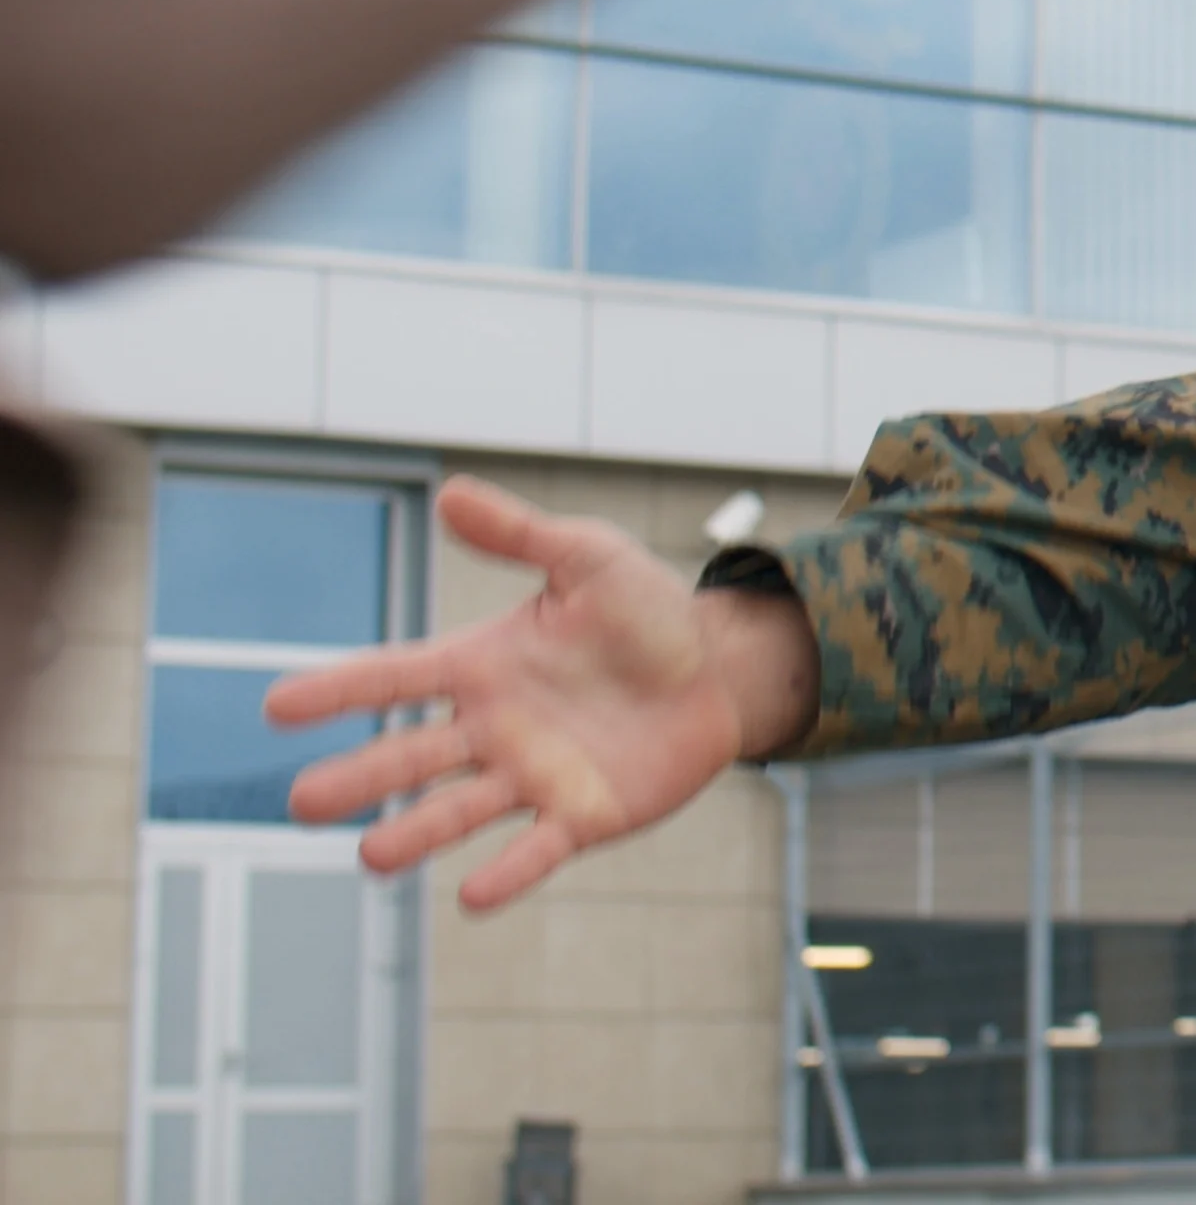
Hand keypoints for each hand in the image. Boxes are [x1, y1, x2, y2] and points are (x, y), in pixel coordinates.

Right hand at [264, 477, 819, 911]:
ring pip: (456, 810)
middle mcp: (491, 727)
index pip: (394, 677)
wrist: (720, 670)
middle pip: (409, 755)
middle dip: (358, 778)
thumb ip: (520, 534)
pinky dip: (505, 874)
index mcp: (480, 665)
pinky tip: (472, 897)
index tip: (279, 706)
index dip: (338, 690)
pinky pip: (536, 849)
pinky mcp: (580, 816)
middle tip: (302, 803)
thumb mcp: (588, 558)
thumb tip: (450, 493)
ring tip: (370, 858)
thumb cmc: (647, 613)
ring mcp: (531, 776)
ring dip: (414, 833)